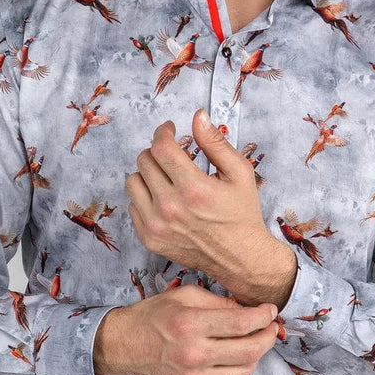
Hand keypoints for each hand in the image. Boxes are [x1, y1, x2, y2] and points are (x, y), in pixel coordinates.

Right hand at [93, 285, 277, 374]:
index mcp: (192, 325)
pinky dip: (239, 372)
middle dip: (268, 337)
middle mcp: (195, 355)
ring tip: (254, 341)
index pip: (241, 323)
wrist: (126, 345)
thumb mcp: (185, 296)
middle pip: (249, 351)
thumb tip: (247, 311)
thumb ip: (218, 302)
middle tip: (271, 327)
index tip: (271, 310)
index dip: (263, 316)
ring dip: (256, 356)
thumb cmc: (155, 315)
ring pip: (244, 373)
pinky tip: (235, 358)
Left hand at [126, 110, 296, 306]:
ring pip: (133, 182)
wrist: (240, 257)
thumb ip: (215, 142)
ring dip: (148, 173)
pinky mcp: (149, 239)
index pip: (162, 148)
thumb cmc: (242, 213)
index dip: (164, 132)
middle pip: (145, 161)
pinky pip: (132, 206)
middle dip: (158, 151)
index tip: (170, 130)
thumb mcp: (239, 172)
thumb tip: (197, 116)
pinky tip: (164, 198)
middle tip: (173, 155)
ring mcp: (157, 226)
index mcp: (193, 188)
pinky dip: (145, 197)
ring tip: (166, 177)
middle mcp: (170, 208)